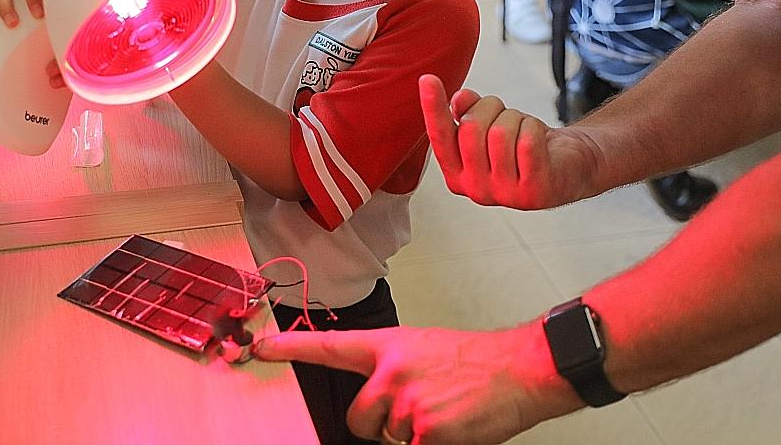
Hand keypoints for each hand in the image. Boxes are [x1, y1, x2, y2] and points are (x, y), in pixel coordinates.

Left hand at [253, 322, 576, 443]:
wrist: (519, 369)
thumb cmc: (476, 360)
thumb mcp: (424, 350)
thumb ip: (393, 368)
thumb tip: (377, 396)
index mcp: (389, 347)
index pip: (330, 346)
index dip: (291, 347)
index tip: (261, 347)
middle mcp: (391, 373)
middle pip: (358, 418)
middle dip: (378, 423)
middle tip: (414, 410)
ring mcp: (408, 405)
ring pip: (388, 437)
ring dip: (410, 433)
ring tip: (442, 411)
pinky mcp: (426, 434)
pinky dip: (430, 444)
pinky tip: (451, 427)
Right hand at [419, 75, 597, 210]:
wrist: (566, 167)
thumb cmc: (522, 145)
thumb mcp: (488, 126)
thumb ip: (466, 113)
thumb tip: (458, 101)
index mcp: (457, 175)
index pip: (439, 137)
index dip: (432, 107)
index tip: (427, 78)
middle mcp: (476, 190)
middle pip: (470, 129)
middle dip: (490, 107)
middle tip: (503, 112)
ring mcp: (504, 195)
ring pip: (500, 133)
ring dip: (516, 119)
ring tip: (523, 129)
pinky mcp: (534, 192)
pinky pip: (527, 142)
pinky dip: (534, 127)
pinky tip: (539, 138)